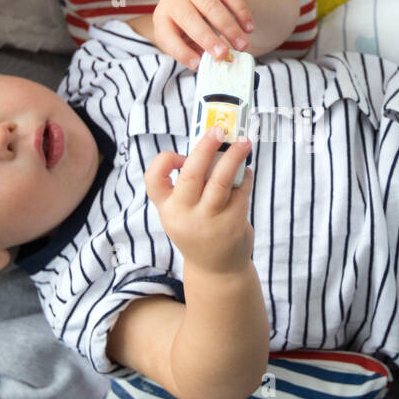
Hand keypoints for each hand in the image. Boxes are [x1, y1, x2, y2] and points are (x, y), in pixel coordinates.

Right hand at [143, 126, 253, 274]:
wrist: (216, 269)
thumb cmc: (198, 229)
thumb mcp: (184, 211)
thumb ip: (190, 184)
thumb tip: (212, 145)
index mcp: (167, 209)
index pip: (153, 180)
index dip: (164, 161)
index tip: (180, 155)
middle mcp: (184, 215)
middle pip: (191, 174)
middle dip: (205, 147)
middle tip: (218, 129)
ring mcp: (209, 221)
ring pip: (221, 181)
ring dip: (234, 157)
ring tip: (244, 142)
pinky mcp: (232, 224)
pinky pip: (240, 192)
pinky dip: (244, 178)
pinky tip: (245, 173)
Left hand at [152, 0, 256, 71]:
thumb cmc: (190, 23)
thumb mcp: (185, 38)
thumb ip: (195, 51)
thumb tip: (209, 64)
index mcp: (162, 17)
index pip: (167, 37)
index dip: (181, 52)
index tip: (197, 65)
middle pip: (190, 19)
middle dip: (208, 39)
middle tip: (223, 55)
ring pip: (212, 6)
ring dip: (230, 28)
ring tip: (242, 45)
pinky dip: (241, 13)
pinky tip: (249, 28)